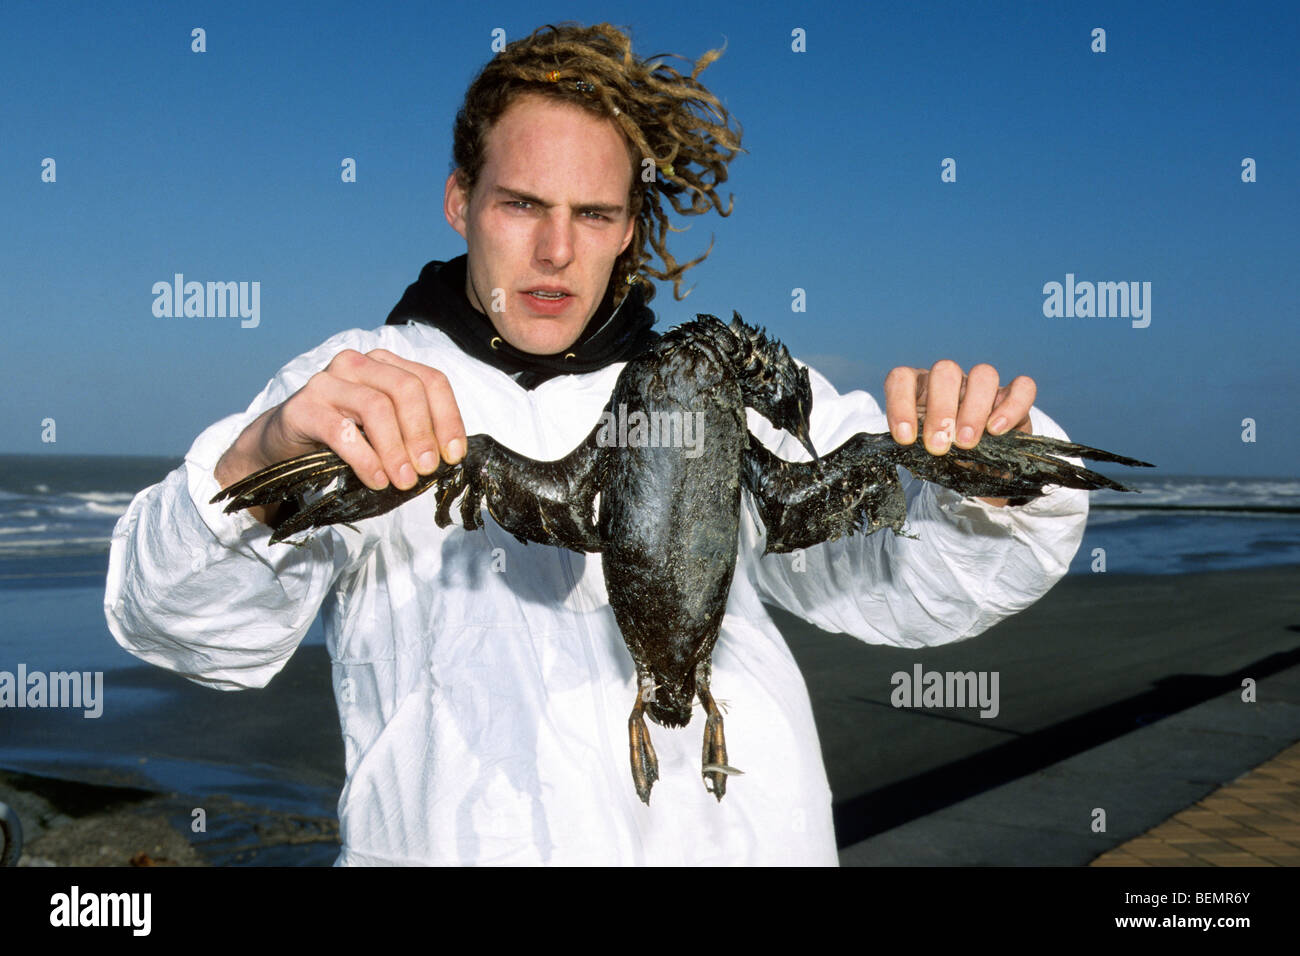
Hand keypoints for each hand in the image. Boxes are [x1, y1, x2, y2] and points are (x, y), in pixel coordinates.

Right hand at [215, 349, 466, 523]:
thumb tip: (447, 458)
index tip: (454, 456)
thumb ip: (412, 433)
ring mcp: (328, 381)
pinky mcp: (304, 407)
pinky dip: (365, 459)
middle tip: (427, 470)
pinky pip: (342, 432)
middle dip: (423, 433)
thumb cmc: (342, 439)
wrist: (282, 446)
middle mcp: (357, 364)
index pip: (431, 380)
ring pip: (376, 407)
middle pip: (407, 389)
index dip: (448, 418)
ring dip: (396, 449)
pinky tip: (376, 480)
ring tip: (403, 481)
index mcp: (385, 364)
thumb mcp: (383, 431)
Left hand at [883, 361, 1035, 506]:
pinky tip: (997, 430)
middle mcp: (950, 382)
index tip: (906, 438)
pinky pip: (1022, 387)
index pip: (902, 379)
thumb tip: (920, 455)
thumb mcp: (924, 456)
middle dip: (941, 410)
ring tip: (966, 442)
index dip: (900, 404)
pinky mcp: (1012, 399)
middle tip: (939, 447)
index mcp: (919, 390)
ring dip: (974, 408)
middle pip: (945, 371)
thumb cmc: (941, 459)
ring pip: (983, 374)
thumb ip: (919, 450)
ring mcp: (981, 387)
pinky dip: (1011, 406)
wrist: (975, 471)